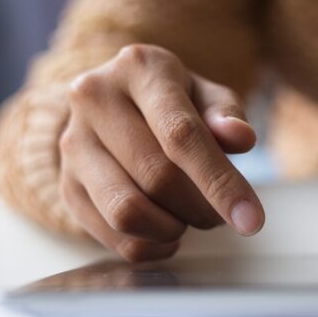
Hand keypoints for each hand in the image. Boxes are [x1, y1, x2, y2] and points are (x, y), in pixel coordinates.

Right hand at [59, 44, 263, 260]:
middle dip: (202, 209)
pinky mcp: (66, 185)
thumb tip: (241, 137)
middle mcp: (94, 99)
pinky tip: (168, 234)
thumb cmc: (174, 102)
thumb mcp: (206, 96)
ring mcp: (73, 144)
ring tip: (190, 218)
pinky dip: (151, 247)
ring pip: (127, 212)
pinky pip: (112, 237)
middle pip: (157, 178)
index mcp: (139, 68)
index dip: (219, 182)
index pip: (181, 134)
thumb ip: (227, 115)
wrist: (115, 105)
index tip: (251, 220)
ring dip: (173, 229)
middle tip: (220, 214)